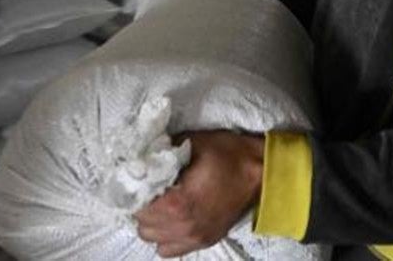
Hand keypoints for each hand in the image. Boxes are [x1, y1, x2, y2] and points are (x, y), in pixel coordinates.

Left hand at [134, 131, 265, 257]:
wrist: (260, 171)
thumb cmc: (227, 154)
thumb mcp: (191, 143)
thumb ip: (161, 151)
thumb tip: (139, 155)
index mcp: (179, 202)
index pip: (138, 207)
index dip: (132, 191)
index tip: (134, 179)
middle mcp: (185, 226)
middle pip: (142, 225)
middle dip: (140, 206)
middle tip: (146, 189)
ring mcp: (195, 237)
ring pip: (153, 240)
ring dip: (151, 223)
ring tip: (158, 203)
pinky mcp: (204, 241)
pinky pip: (169, 251)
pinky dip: (164, 237)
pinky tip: (170, 219)